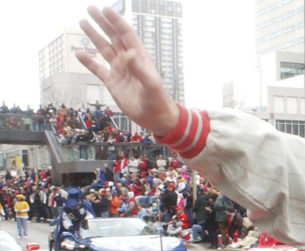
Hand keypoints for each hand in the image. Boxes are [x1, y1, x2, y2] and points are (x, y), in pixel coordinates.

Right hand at [76, 6, 178, 135]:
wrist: (155, 118)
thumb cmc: (157, 100)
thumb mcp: (150, 84)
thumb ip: (140, 69)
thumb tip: (129, 53)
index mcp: (139, 57)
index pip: (126, 34)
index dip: (116, 21)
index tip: (106, 9)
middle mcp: (128, 61)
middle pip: (113, 36)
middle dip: (103, 22)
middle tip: (90, 8)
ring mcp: (120, 71)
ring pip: (104, 49)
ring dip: (94, 36)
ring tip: (83, 22)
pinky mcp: (113, 83)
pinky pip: (97, 69)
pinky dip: (88, 61)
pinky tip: (79, 53)